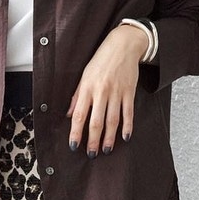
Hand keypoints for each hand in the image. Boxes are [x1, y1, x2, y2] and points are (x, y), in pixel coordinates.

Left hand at [66, 24, 146, 156]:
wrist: (123, 45)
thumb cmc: (101, 60)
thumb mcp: (84, 75)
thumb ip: (77, 96)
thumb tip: (69, 115)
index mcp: (87, 88)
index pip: (79, 115)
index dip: (76, 132)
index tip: (74, 146)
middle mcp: (101, 92)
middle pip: (96, 121)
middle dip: (93, 140)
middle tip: (91, 154)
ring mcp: (116, 92)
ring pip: (112, 120)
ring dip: (109, 137)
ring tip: (107, 150)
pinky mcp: (129, 92)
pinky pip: (128, 113)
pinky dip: (127, 126)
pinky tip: (125, 137)